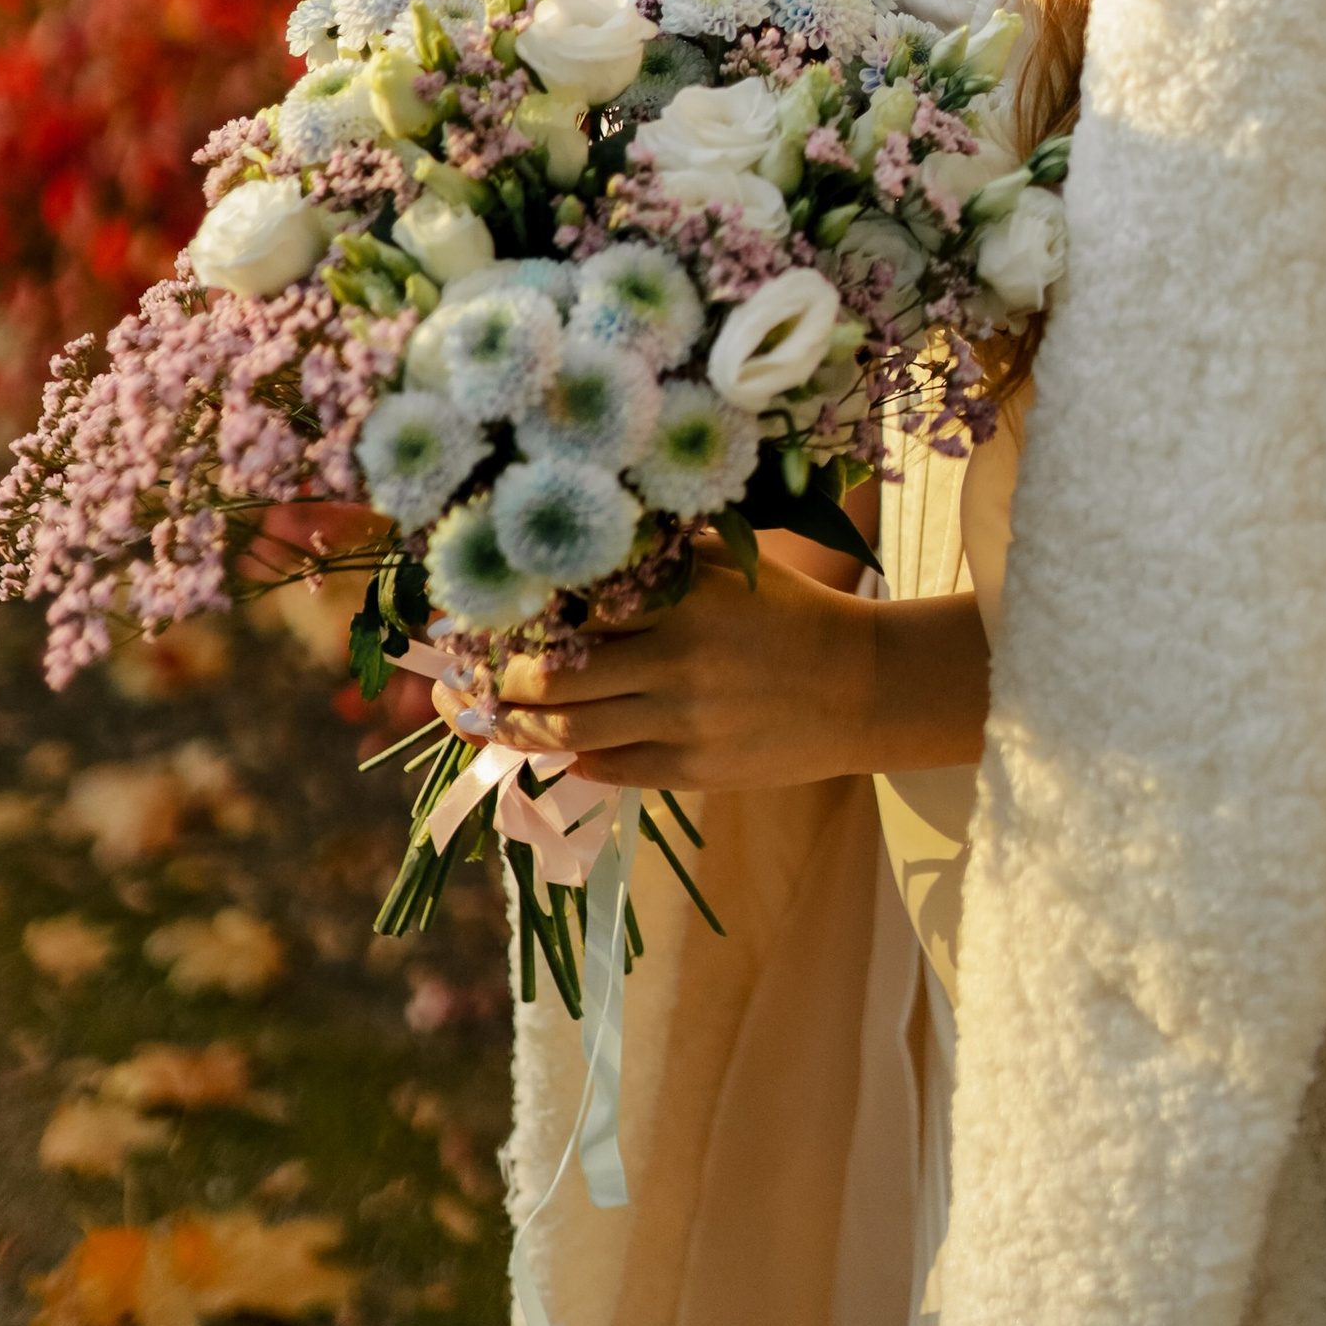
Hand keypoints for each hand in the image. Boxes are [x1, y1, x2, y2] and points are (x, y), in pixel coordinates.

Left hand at [445, 557, 989, 793]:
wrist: (861, 688)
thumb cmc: (786, 612)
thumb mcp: (729, 563)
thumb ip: (657, 557)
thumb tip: (570, 554)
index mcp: (680, 598)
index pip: (571, 606)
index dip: (512, 614)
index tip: (470, 613)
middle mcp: (674, 660)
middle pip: (553, 677)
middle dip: (497, 679)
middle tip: (465, 674)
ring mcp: (680, 722)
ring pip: (568, 731)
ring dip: (515, 725)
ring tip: (483, 716)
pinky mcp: (690, 771)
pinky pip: (605, 768)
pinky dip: (568, 756)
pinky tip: (548, 742)